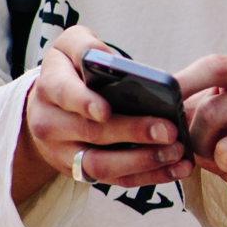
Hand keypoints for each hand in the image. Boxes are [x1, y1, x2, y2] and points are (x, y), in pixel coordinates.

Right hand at [14, 26, 192, 202]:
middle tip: (169, 130)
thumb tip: (106, 56)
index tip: (106, 110)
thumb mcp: (70, 47)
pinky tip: (178, 168)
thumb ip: (85, 46)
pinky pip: (116, 180)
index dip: (84, 103)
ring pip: (101, 165)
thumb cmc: (70, 71)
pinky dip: (149, 176)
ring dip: (142, 161)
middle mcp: (51, 124)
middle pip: (90, 134)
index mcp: (49, 88)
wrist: (48, 107)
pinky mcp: (83, 172)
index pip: (64, 95)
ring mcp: (65, 153)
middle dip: (131, 133)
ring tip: (176, 151)